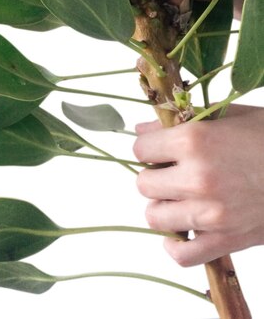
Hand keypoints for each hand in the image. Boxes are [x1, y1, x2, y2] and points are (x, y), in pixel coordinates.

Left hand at [133, 105, 263, 265]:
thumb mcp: (228, 115)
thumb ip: (183, 120)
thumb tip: (143, 128)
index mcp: (195, 141)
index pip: (141, 148)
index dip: (149, 146)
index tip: (159, 148)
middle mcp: (197, 178)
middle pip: (143, 184)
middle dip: (155, 175)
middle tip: (173, 171)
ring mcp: (210, 213)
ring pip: (154, 216)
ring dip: (163, 205)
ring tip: (180, 196)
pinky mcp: (226, 240)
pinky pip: (183, 254)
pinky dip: (175, 245)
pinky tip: (180, 230)